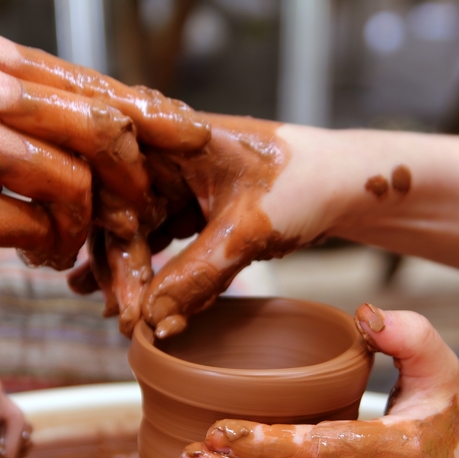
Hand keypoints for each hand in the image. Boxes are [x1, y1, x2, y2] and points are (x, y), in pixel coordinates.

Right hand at [0, 26, 208, 295]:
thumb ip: (12, 114)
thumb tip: (95, 138)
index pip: (88, 81)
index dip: (145, 118)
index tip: (185, 140)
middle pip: (102, 124)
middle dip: (136, 178)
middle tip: (142, 214)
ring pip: (77, 180)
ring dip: (89, 226)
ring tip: (71, 247)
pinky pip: (40, 226)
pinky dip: (54, 248)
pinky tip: (43, 257)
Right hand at [70, 117, 338, 337]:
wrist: (346, 185)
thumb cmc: (305, 181)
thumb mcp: (247, 230)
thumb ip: (197, 274)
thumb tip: (151, 318)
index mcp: (169, 137)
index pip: (115, 193)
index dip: (112, 248)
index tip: (120, 298)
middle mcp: (165, 154)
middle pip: (121, 215)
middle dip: (120, 269)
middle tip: (123, 317)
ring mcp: (177, 181)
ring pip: (139, 232)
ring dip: (133, 275)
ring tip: (122, 315)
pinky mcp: (192, 205)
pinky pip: (163, 241)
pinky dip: (157, 272)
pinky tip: (144, 302)